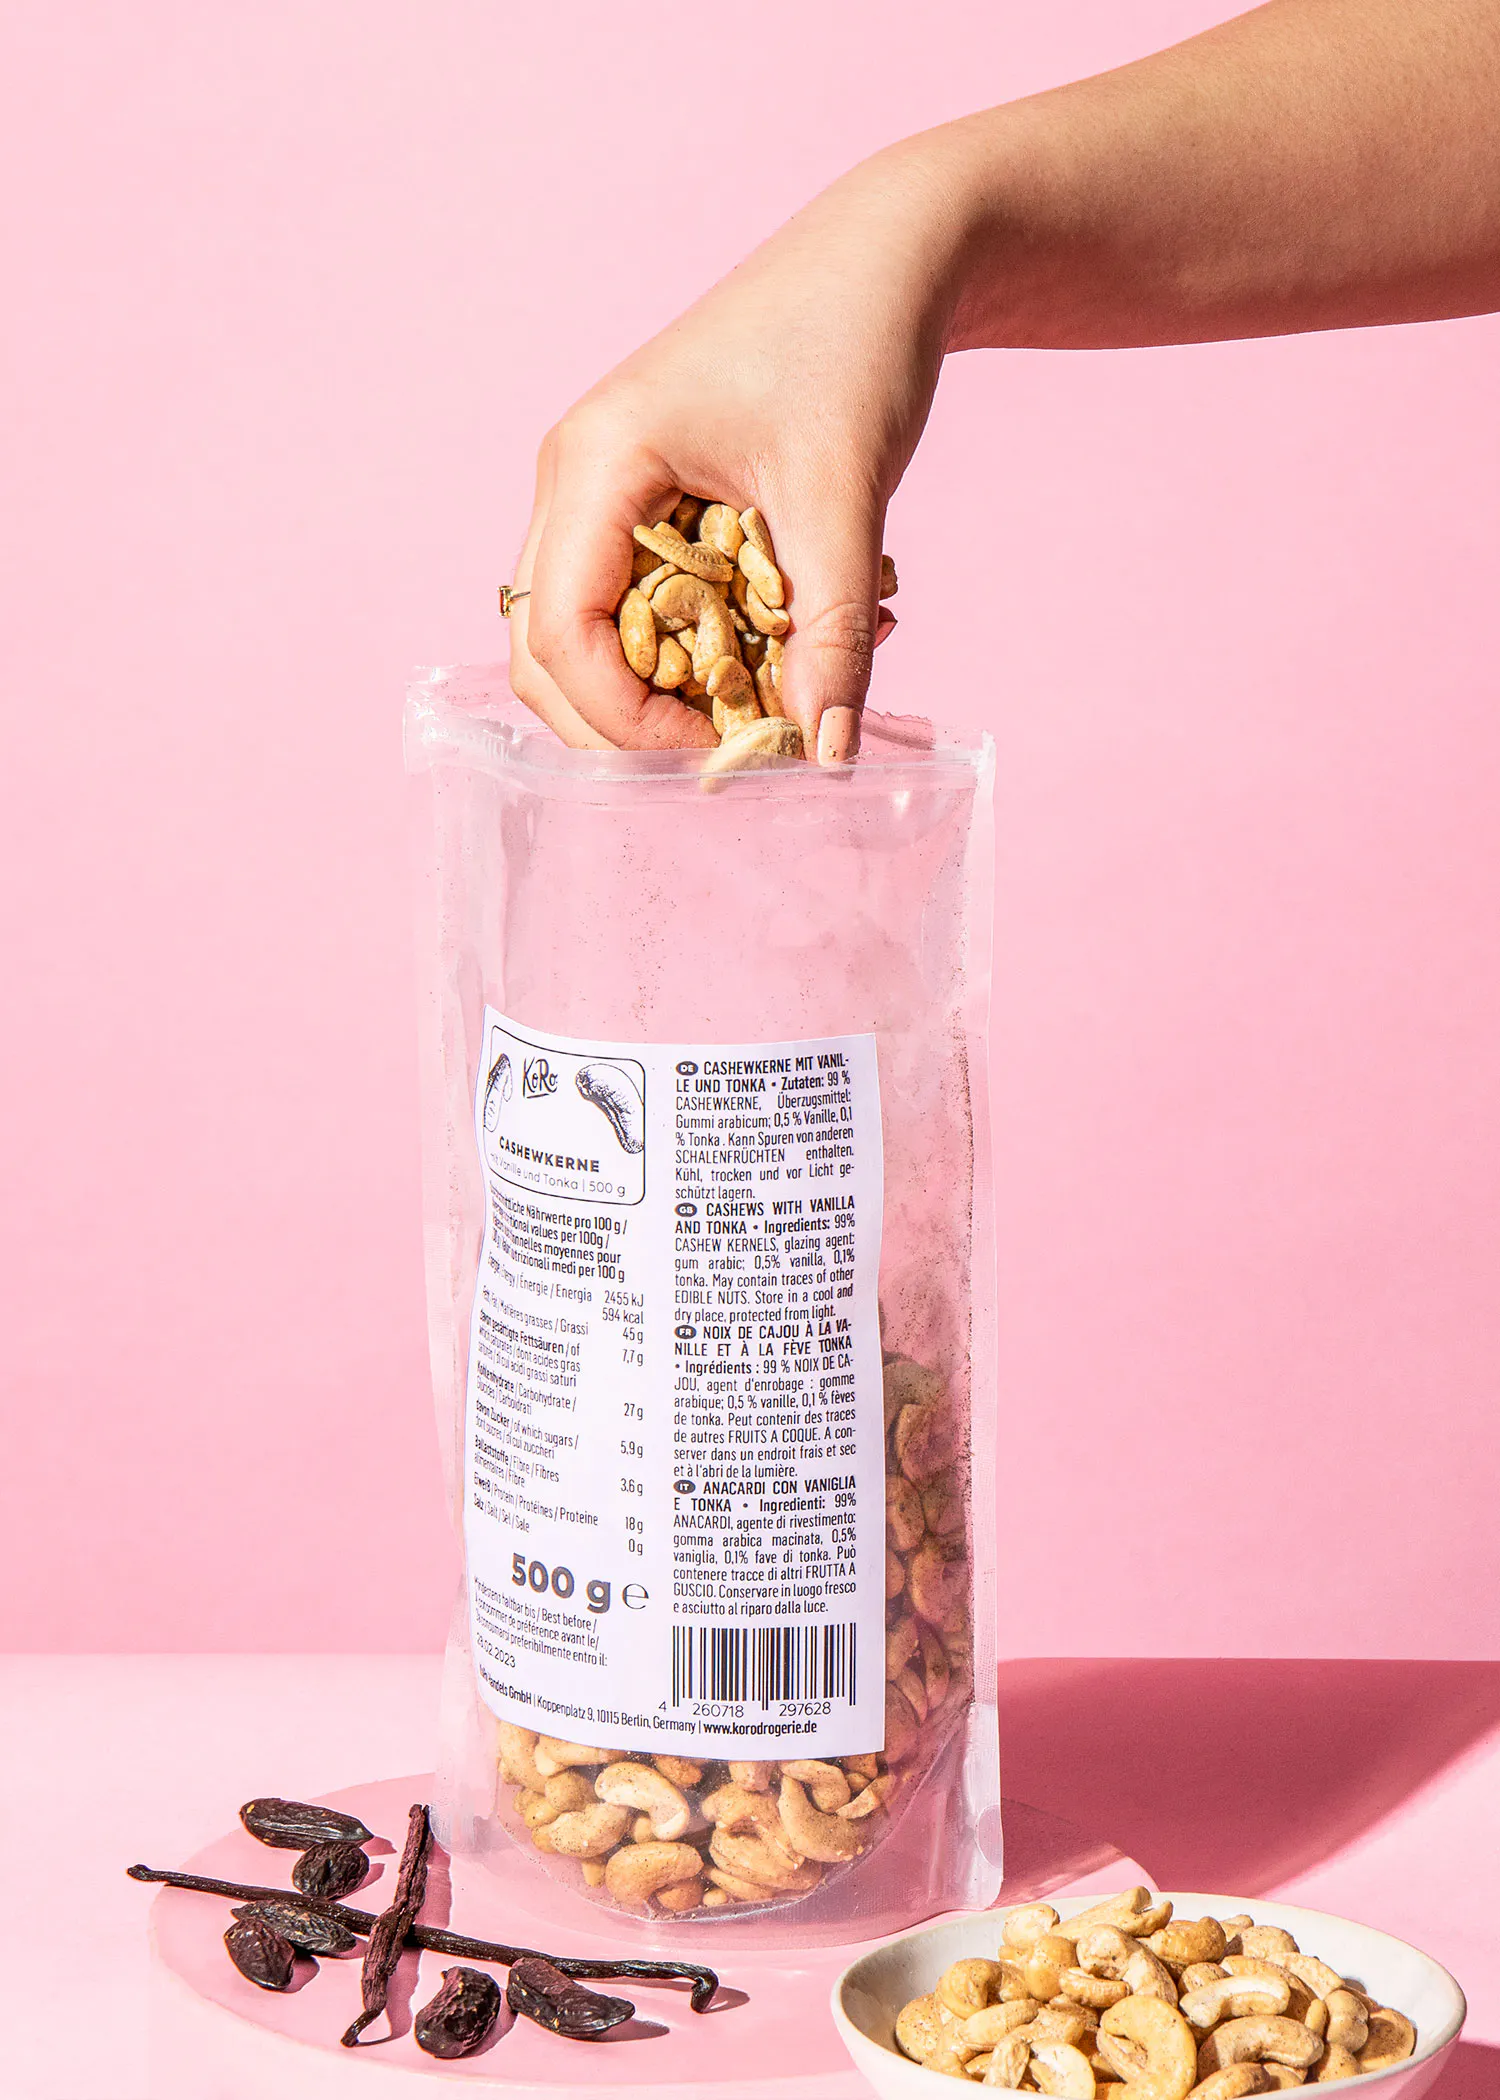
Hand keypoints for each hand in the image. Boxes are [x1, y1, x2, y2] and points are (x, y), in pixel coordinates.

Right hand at [507, 142, 969, 760]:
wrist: (889, 257)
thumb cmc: (851, 341)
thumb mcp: (843, 496)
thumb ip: (831, 631)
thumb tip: (823, 753)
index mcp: (596, 462)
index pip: (562, 634)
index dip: (626, 719)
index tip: (721, 752)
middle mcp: (579, 480)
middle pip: (549, 650)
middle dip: (627, 724)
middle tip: (730, 753)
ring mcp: (606, 492)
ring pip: (595, 637)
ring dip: (672, 690)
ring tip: (775, 694)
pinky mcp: (649, 503)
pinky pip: (647, 607)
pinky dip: (705, 649)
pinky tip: (791, 641)